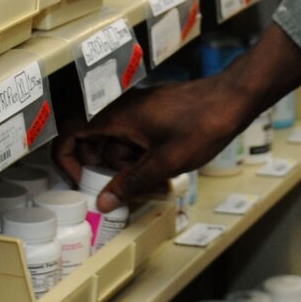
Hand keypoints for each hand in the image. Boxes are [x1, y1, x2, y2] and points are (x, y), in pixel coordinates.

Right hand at [52, 24, 300, 214]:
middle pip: (90, 141)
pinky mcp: (153, 113)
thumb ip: (131, 183)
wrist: (234, 98)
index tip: (80, 181)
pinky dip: (138, 154)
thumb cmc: (201, 126)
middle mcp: (121, 109)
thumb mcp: (164, 162)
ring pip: (114, 141)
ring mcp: (138, 110)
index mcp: (117, 116)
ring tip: (150, 176)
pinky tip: (161, 166)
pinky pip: (132, 137)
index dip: (66, 158)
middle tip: (122, 185)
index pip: (70, 132)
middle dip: (101, 167)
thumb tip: (102, 203)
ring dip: (123, 162)